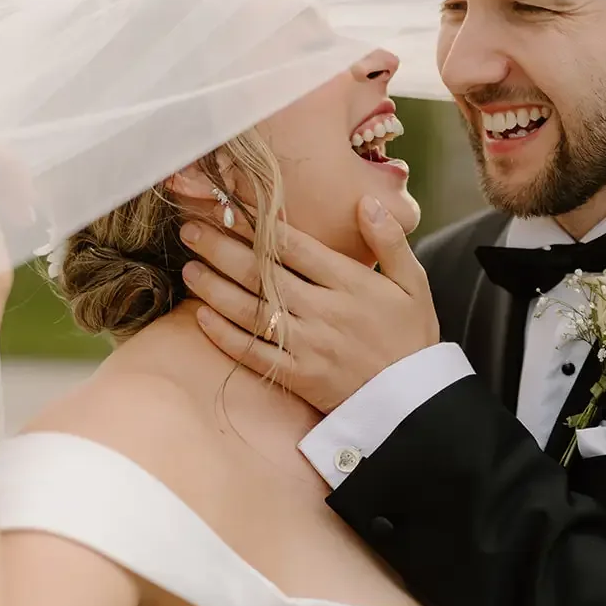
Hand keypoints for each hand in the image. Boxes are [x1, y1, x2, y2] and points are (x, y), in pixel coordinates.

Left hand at [181, 196, 439, 413]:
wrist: (416, 403)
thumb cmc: (412, 337)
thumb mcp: (414, 283)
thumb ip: (390, 240)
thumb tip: (366, 202)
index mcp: (351, 283)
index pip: (294, 246)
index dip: (257, 224)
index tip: (229, 207)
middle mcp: (325, 311)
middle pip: (262, 273)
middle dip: (221, 248)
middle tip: (191, 230)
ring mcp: (309, 345)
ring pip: (251, 310)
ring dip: (214, 287)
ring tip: (189, 267)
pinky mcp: (299, 376)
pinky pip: (254, 353)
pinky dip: (224, 335)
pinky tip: (201, 315)